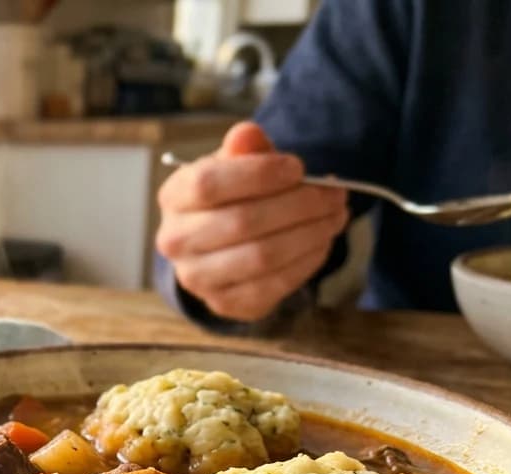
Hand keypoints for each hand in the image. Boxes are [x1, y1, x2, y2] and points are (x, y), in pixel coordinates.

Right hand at [155, 122, 348, 321]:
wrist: (220, 247)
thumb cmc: (231, 196)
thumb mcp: (236, 164)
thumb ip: (244, 149)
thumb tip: (247, 134)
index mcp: (174, 198)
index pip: (209, 184)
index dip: (259, 174)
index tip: (297, 168)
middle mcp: (175, 241)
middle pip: (242, 221)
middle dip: (299, 205)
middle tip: (334, 193)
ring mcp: (198, 278)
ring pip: (262, 256)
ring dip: (311, 233)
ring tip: (336, 214)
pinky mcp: (225, 303)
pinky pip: (274, 284)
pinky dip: (307, 260)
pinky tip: (322, 241)